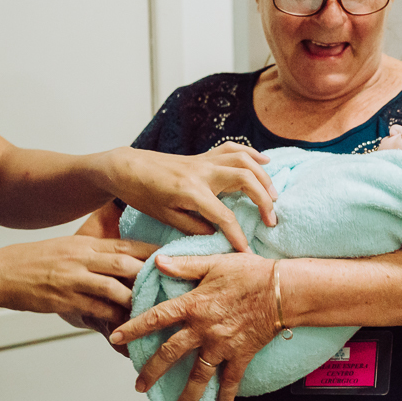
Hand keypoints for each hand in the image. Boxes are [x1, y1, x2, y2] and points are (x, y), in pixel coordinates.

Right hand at [0, 235, 157, 322]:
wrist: (2, 272)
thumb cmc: (38, 259)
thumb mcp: (71, 246)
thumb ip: (97, 251)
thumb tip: (126, 256)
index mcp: (87, 245)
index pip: (127, 244)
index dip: (152, 250)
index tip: (173, 255)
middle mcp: (83, 259)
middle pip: (125, 263)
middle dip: (149, 273)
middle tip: (171, 282)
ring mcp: (74, 279)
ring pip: (113, 287)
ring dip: (134, 297)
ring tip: (152, 306)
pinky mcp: (64, 299)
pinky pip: (94, 308)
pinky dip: (112, 316)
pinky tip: (126, 322)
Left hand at [106, 142, 278, 252]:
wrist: (127, 167)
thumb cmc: (143, 195)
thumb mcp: (165, 217)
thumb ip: (193, 226)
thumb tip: (217, 235)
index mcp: (191, 192)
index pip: (224, 216)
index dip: (238, 236)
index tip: (247, 252)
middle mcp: (203, 172)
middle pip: (246, 179)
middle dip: (264, 200)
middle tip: (272, 219)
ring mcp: (205, 160)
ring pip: (245, 160)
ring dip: (264, 177)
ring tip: (273, 195)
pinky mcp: (205, 155)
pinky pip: (233, 148)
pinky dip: (252, 154)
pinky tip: (265, 163)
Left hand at [109, 253, 280, 400]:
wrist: (284, 289)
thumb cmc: (253, 272)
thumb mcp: (215, 262)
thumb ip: (185, 265)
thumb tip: (158, 261)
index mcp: (194, 304)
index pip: (156, 318)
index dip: (133, 328)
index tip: (115, 339)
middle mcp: (203, 328)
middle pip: (170, 353)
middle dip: (152, 371)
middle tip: (140, 385)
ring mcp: (222, 344)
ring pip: (198, 374)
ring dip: (187, 394)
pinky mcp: (241, 353)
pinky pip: (231, 379)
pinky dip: (226, 394)